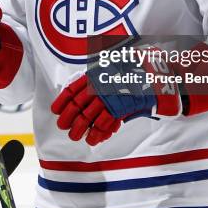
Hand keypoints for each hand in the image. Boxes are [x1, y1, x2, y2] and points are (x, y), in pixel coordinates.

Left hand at [51, 48, 182, 145]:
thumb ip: (98, 80)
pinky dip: (97, 133)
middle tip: (63, 127)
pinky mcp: (119, 107)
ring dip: (80, 129)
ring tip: (75, 136)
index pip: (73, 89)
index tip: (55, 110)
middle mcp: (98, 86)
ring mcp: (108, 97)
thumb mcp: (110, 68)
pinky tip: (92, 139)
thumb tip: (84, 94)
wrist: (152, 72)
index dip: (62, 100)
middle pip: (77, 105)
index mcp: (94, 75)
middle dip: (68, 118)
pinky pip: (104, 122)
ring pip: (87, 116)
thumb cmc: (130, 70)